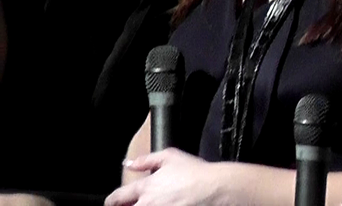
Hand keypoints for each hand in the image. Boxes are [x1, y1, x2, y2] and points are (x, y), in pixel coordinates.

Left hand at [105, 148, 225, 205]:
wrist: (214, 188)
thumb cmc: (195, 172)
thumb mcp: (171, 156)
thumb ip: (146, 160)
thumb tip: (129, 163)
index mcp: (145, 188)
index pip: (118, 197)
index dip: (112, 201)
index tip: (111, 202)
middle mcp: (148, 204)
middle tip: (131, 204)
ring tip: (149, 203)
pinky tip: (166, 205)